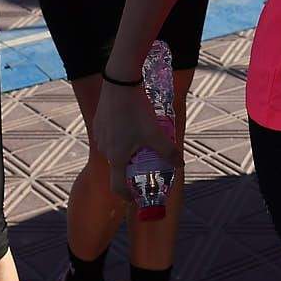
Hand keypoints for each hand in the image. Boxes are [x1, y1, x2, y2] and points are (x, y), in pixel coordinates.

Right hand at [94, 75, 177, 200]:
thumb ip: (168, 151)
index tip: (136, 197)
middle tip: (147, 163)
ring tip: (143, 140)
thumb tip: (180, 164)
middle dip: (132, 168)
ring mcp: (100, 134)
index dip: (128, 195)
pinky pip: (111, 135)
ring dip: (126, 150)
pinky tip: (133, 124)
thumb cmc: (136, 111)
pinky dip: (121, 136)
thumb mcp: (155, 133)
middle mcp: (105, 149)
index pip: (118, 186)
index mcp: (116, 157)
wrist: (119, 82)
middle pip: (118, 166)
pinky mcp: (99, 121)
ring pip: (114, 149)